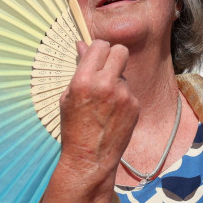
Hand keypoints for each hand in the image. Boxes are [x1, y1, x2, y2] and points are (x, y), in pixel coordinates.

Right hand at [57, 40, 139, 183]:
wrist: (89, 158)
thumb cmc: (73, 128)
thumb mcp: (68, 96)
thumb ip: (79, 68)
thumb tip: (82, 44)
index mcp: (84, 79)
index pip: (100, 45)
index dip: (99, 49)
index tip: (97, 55)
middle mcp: (105, 84)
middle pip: (121, 50)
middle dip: (114, 55)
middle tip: (108, 67)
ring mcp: (123, 95)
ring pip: (124, 74)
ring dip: (116, 81)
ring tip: (105, 103)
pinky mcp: (135, 105)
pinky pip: (129, 91)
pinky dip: (122, 98)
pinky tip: (113, 113)